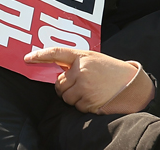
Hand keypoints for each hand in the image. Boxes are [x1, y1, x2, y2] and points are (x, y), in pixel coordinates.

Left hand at [25, 47, 153, 114]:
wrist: (132, 84)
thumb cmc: (110, 70)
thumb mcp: (93, 59)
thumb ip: (75, 62)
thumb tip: (55, 71)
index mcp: (81, 56)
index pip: (56, 53)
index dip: (39, 55)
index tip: (27, 58)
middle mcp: (81, 71)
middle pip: (58, 83)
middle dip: (65, 86)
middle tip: (80, 83)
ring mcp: (85, 87)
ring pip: (65, 97)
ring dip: (73, 96)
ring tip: (90, 90)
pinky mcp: (89, 101)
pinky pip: (76, 106)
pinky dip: (82, 105)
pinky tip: (94, 97)